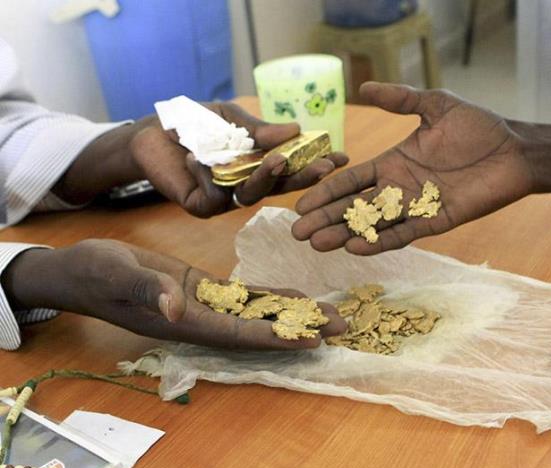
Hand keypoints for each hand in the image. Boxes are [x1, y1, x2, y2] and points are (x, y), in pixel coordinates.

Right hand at [1, 240, 345, 349]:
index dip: (274, 337)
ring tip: (332, 314)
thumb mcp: (116, 275)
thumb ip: (146, 290)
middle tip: (341, 327)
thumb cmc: (93, 273)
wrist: (81, 268)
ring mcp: (205, 305)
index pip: (237, 334)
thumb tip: (175, 308)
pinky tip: (298, 297)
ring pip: (257, 313)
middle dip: (299, 328)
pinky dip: (271, 298)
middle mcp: (202, 319)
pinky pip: (244, 296)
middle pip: (258, 328)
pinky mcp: (204, 289)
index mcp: (184, 321)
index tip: (310, 339)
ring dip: (294, 314)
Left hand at [57, 102, 348, 216]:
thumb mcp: (232, 118)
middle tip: (325, 166)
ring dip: (265, 178)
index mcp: (260, 165)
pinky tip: (197, 156)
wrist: (151, 133)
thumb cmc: (195, 123)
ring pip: (252, 195)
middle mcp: (247, 185)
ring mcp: (226, 198)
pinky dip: (209, 174)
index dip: (317, 164)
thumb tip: (296, 130)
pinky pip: (215, 195)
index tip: (342, 156)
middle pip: (281, 187)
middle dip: (304, 177)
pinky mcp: (202, 206)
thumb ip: (259, 129)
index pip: (294, 168)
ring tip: (274, 160)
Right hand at [292, 82, 533, 254]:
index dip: (326, 192)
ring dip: (346, 234)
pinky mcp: (438, 220)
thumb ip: (400, 100)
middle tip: (297, 233)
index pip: (352, 181)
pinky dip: (382, 241)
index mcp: (394, 162)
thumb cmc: (479, 126)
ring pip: (374, 224)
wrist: (516, 149)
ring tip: (318, 244)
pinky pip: (405, 233)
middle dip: (326, 219)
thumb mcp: (435, 105)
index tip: (300, 205)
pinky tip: (357, 248)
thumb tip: (362, 88)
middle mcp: (400, 187)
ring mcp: (417, 206)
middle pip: (355, 207)